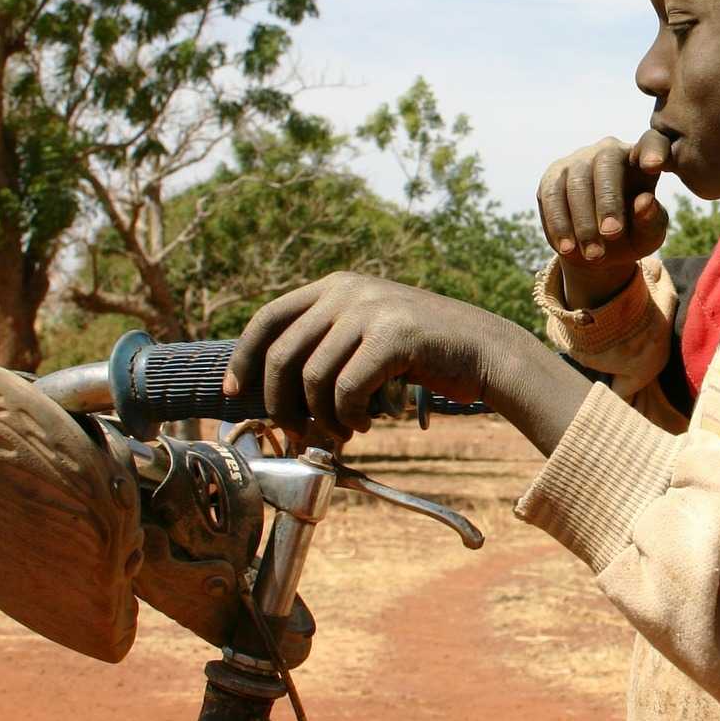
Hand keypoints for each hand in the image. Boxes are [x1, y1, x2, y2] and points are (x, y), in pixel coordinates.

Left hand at [222, 272, 488, 442]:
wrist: (485, 350)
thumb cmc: (423, 353)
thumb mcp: (367, 332)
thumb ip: (326, 342)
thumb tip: (270, 384)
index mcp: (336, 286)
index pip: (268, 318)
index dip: (244, 359)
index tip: (234, 393)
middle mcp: (348, 291)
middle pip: (283, 356)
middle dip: (281, 405)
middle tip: (296, 433)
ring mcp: (371, 310)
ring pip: (313, 379)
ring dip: (322, 418)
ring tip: (343, 431)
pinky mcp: (393, 336)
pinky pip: (347, 390)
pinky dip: (349, 417)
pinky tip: (367, 423)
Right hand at [535, 130, 670, 305]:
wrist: (598, 248)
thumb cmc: (633, 235)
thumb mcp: (648, 235)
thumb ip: (651, 220)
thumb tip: (645, 201)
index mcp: (642, 159)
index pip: (652, 142)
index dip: (652, 150)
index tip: (654, 167)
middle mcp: (609, 150)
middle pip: (606, 163)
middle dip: (608, 201)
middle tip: (612, 235)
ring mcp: (578, 160)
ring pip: (576, 181)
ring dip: (582, 220)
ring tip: (593, 254)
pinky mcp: (553, 176)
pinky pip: (551, 195)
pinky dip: (559, 224)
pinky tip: (567, 249)